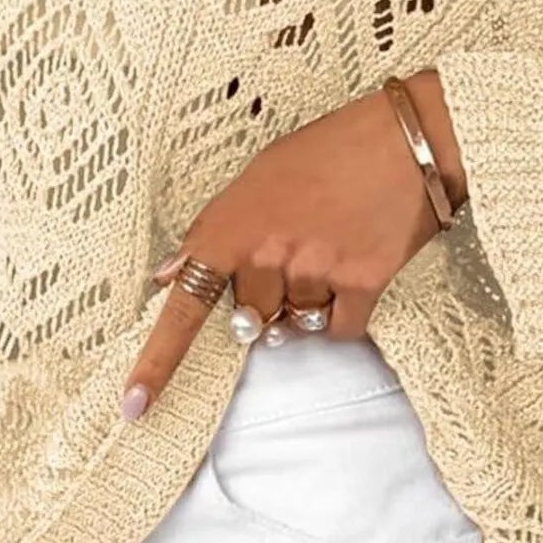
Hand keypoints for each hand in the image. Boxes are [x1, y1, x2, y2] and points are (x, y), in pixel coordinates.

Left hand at [120, 70, 466, 418]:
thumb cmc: (331, 150)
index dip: (157, 360)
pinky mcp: (361, 282)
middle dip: (269, 295)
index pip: (185, 303)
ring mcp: (315, 269)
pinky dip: (347, 311)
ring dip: (311, 300)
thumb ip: (214, 228)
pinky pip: (339, 329)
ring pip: (297, 323)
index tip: (135, 403)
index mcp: (233, 223)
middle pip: (252, 316)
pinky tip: (357, 268)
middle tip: (299, 247)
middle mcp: (268, 251)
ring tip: (334, 246)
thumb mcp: (258, 176)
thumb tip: (170, 273)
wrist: (408, 139)